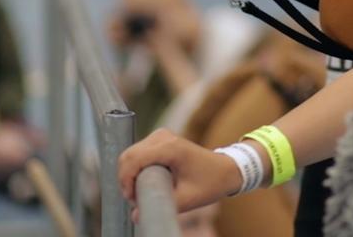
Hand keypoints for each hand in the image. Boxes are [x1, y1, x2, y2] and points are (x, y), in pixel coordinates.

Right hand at [117, 129, 241, 217]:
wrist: (225, 169)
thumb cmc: (210, 183)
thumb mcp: (188, 198)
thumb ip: (161, 206)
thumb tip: (135, 215)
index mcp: (170, 148)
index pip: (133, 159)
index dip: (126, 181)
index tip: (133, 200)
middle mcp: (162, 137)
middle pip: (128, 156)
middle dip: (126, 179)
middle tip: (136, 200)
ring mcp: (160, 136)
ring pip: (130, 155)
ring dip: (130, 175)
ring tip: (142, 194)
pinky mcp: (159, 140)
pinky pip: (137, 154)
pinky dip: (136, 169)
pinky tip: (146, 183)